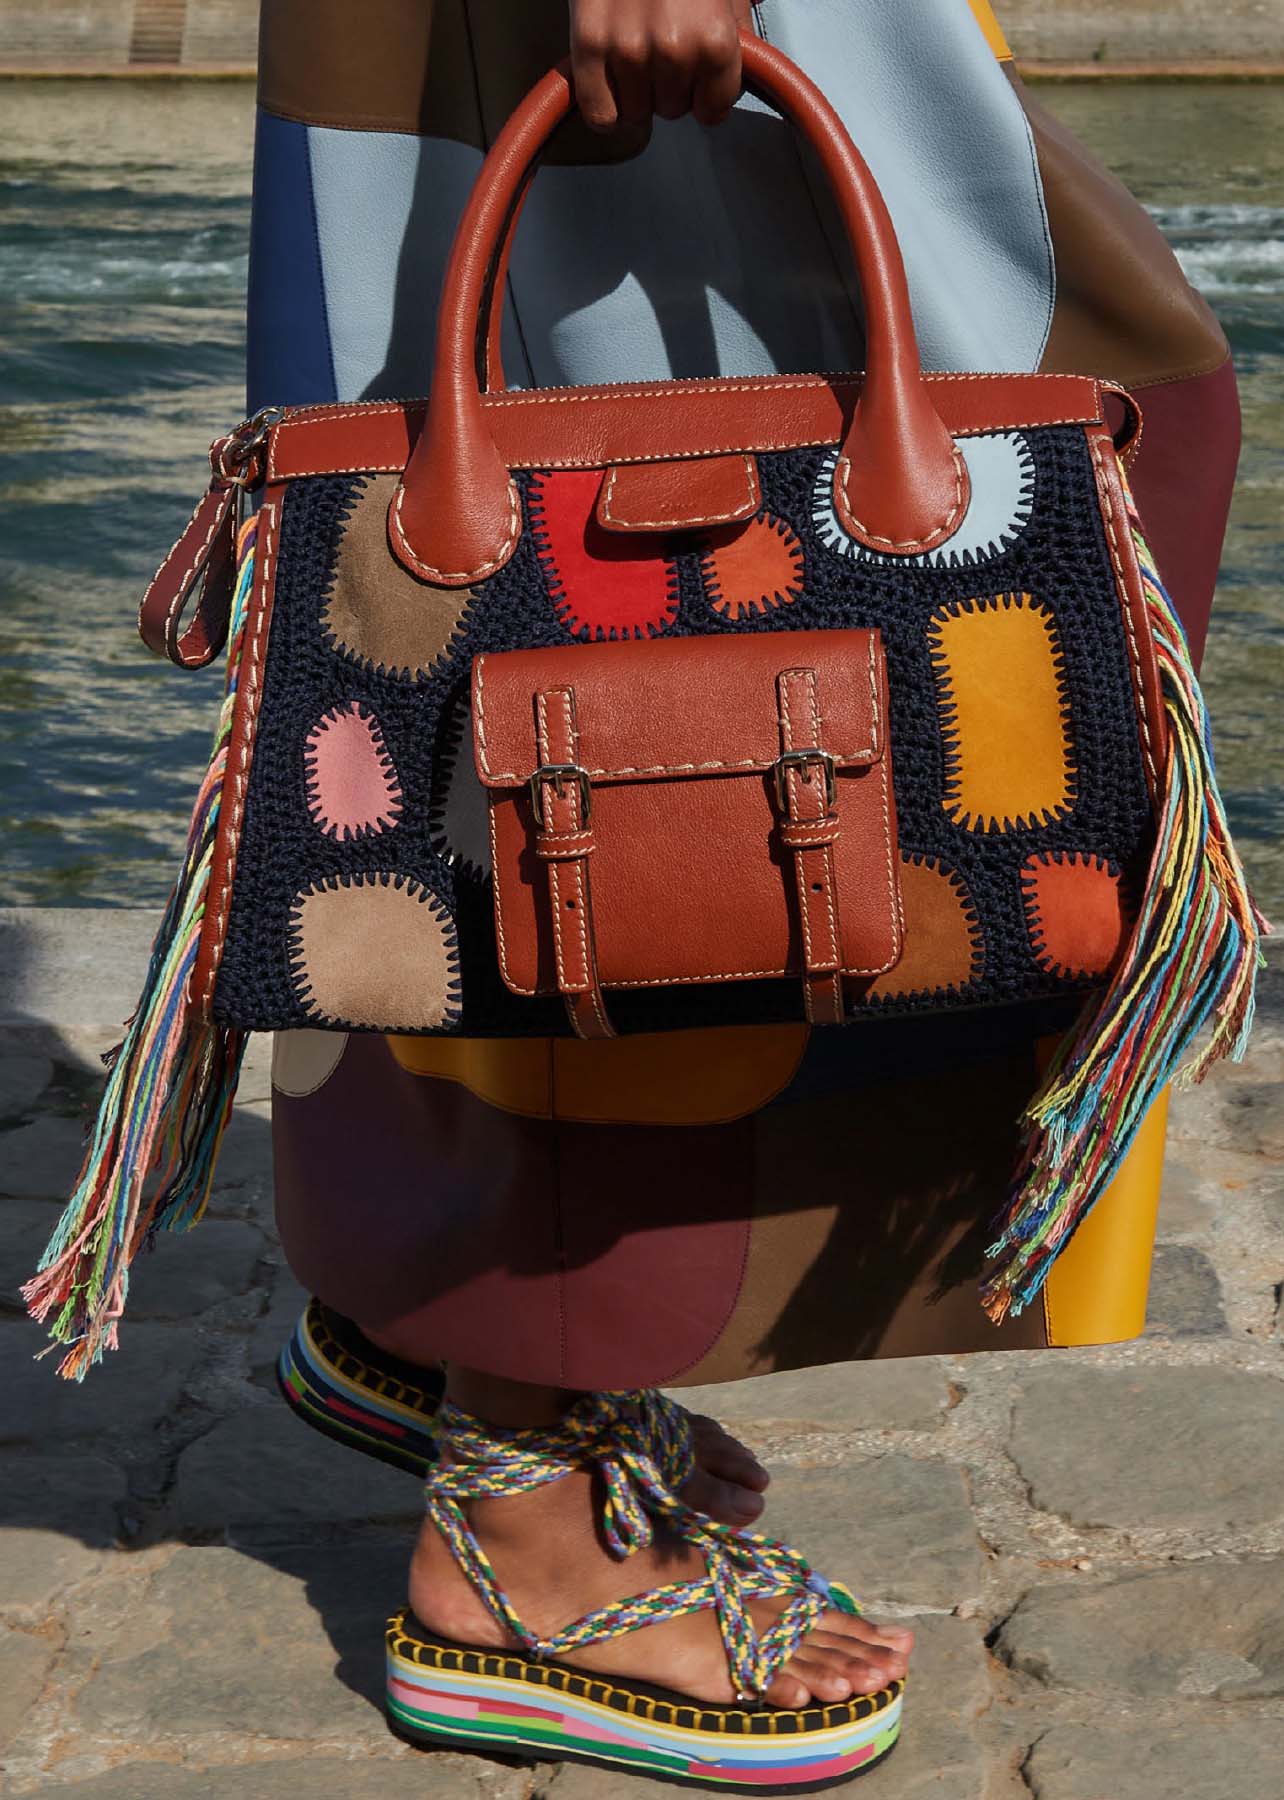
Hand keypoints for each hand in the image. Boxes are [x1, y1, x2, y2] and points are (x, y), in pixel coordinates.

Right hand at [568, 0, 748, 132]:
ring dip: (637, 93)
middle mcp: (673, 50)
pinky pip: (601, 115)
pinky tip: (609, 87)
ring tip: (634, 53)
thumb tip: (741, 71)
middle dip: (671, 86)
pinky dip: (605, 109)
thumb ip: (736, 31)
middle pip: (674, 111)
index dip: (706, 95)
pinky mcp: (589, 47)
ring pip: (637, 113)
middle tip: (661, 47)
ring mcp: (628, 50)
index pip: (714, 110)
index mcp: (714, 40)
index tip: (699, 79)